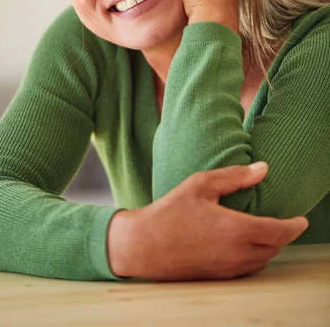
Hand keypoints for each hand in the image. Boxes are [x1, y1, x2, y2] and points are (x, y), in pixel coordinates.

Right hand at [107, 162, 307, 280]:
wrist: (143, 246)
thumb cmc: (170, 211)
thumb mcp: (201, 184)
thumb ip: (235, 177)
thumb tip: (263, 170)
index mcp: (235, 230)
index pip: (279, 232)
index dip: (294, 226)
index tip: (302, 220)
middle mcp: (236, 254)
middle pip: (273, 248)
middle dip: (281, 235)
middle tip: (282, 222)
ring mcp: (227, 269)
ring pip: (261, 261)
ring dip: (268, 247)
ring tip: (264, 231)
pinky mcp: (217, 277)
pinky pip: (246, 269)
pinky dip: (253, 257)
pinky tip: (243, 245)